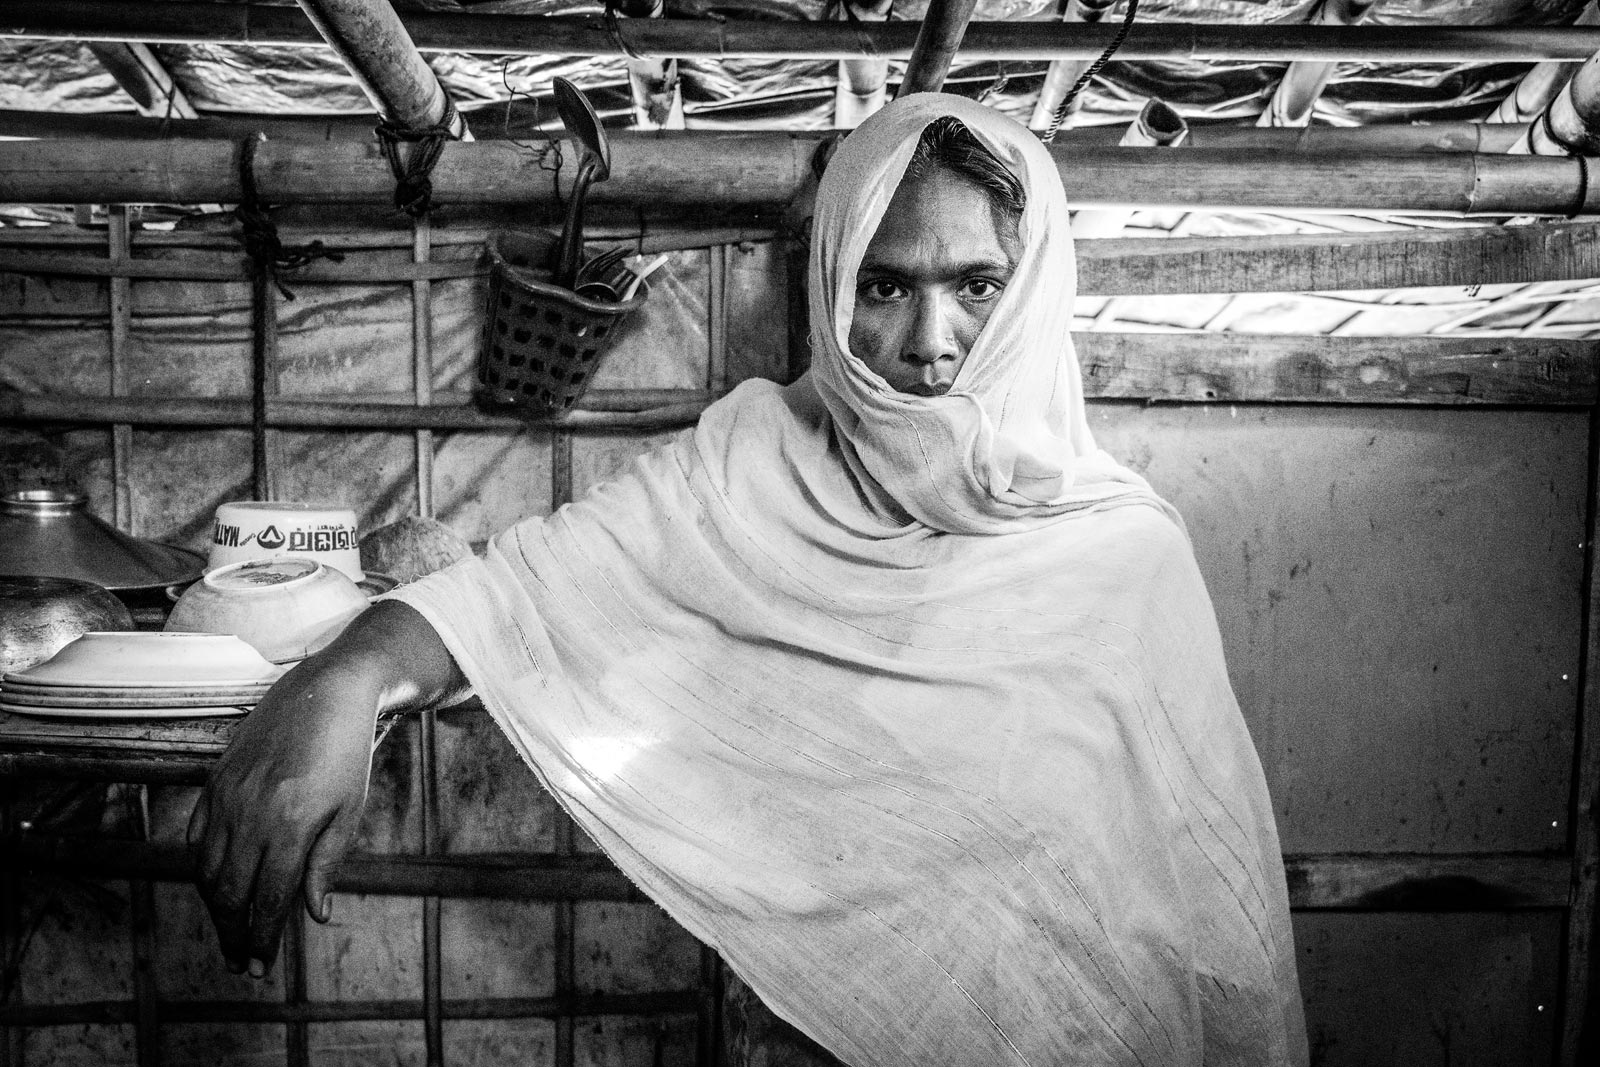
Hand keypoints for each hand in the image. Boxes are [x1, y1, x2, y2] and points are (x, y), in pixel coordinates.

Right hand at [188, 601, 464, 976]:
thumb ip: (327, 863)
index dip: (261, 937)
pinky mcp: (214, 781)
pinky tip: (213, 885)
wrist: (326, 691)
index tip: (260, 966)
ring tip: (228, 932)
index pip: (265, 897)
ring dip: (214, 907)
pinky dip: (199, 867)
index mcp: (290, 822)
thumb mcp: (351, 809)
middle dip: (233, 933)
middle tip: (240, 964)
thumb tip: (314, 915)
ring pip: (205, 868)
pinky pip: (194, 836)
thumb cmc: (347, 752)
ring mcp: (227, 795)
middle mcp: (250, 812)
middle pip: (229, 891)